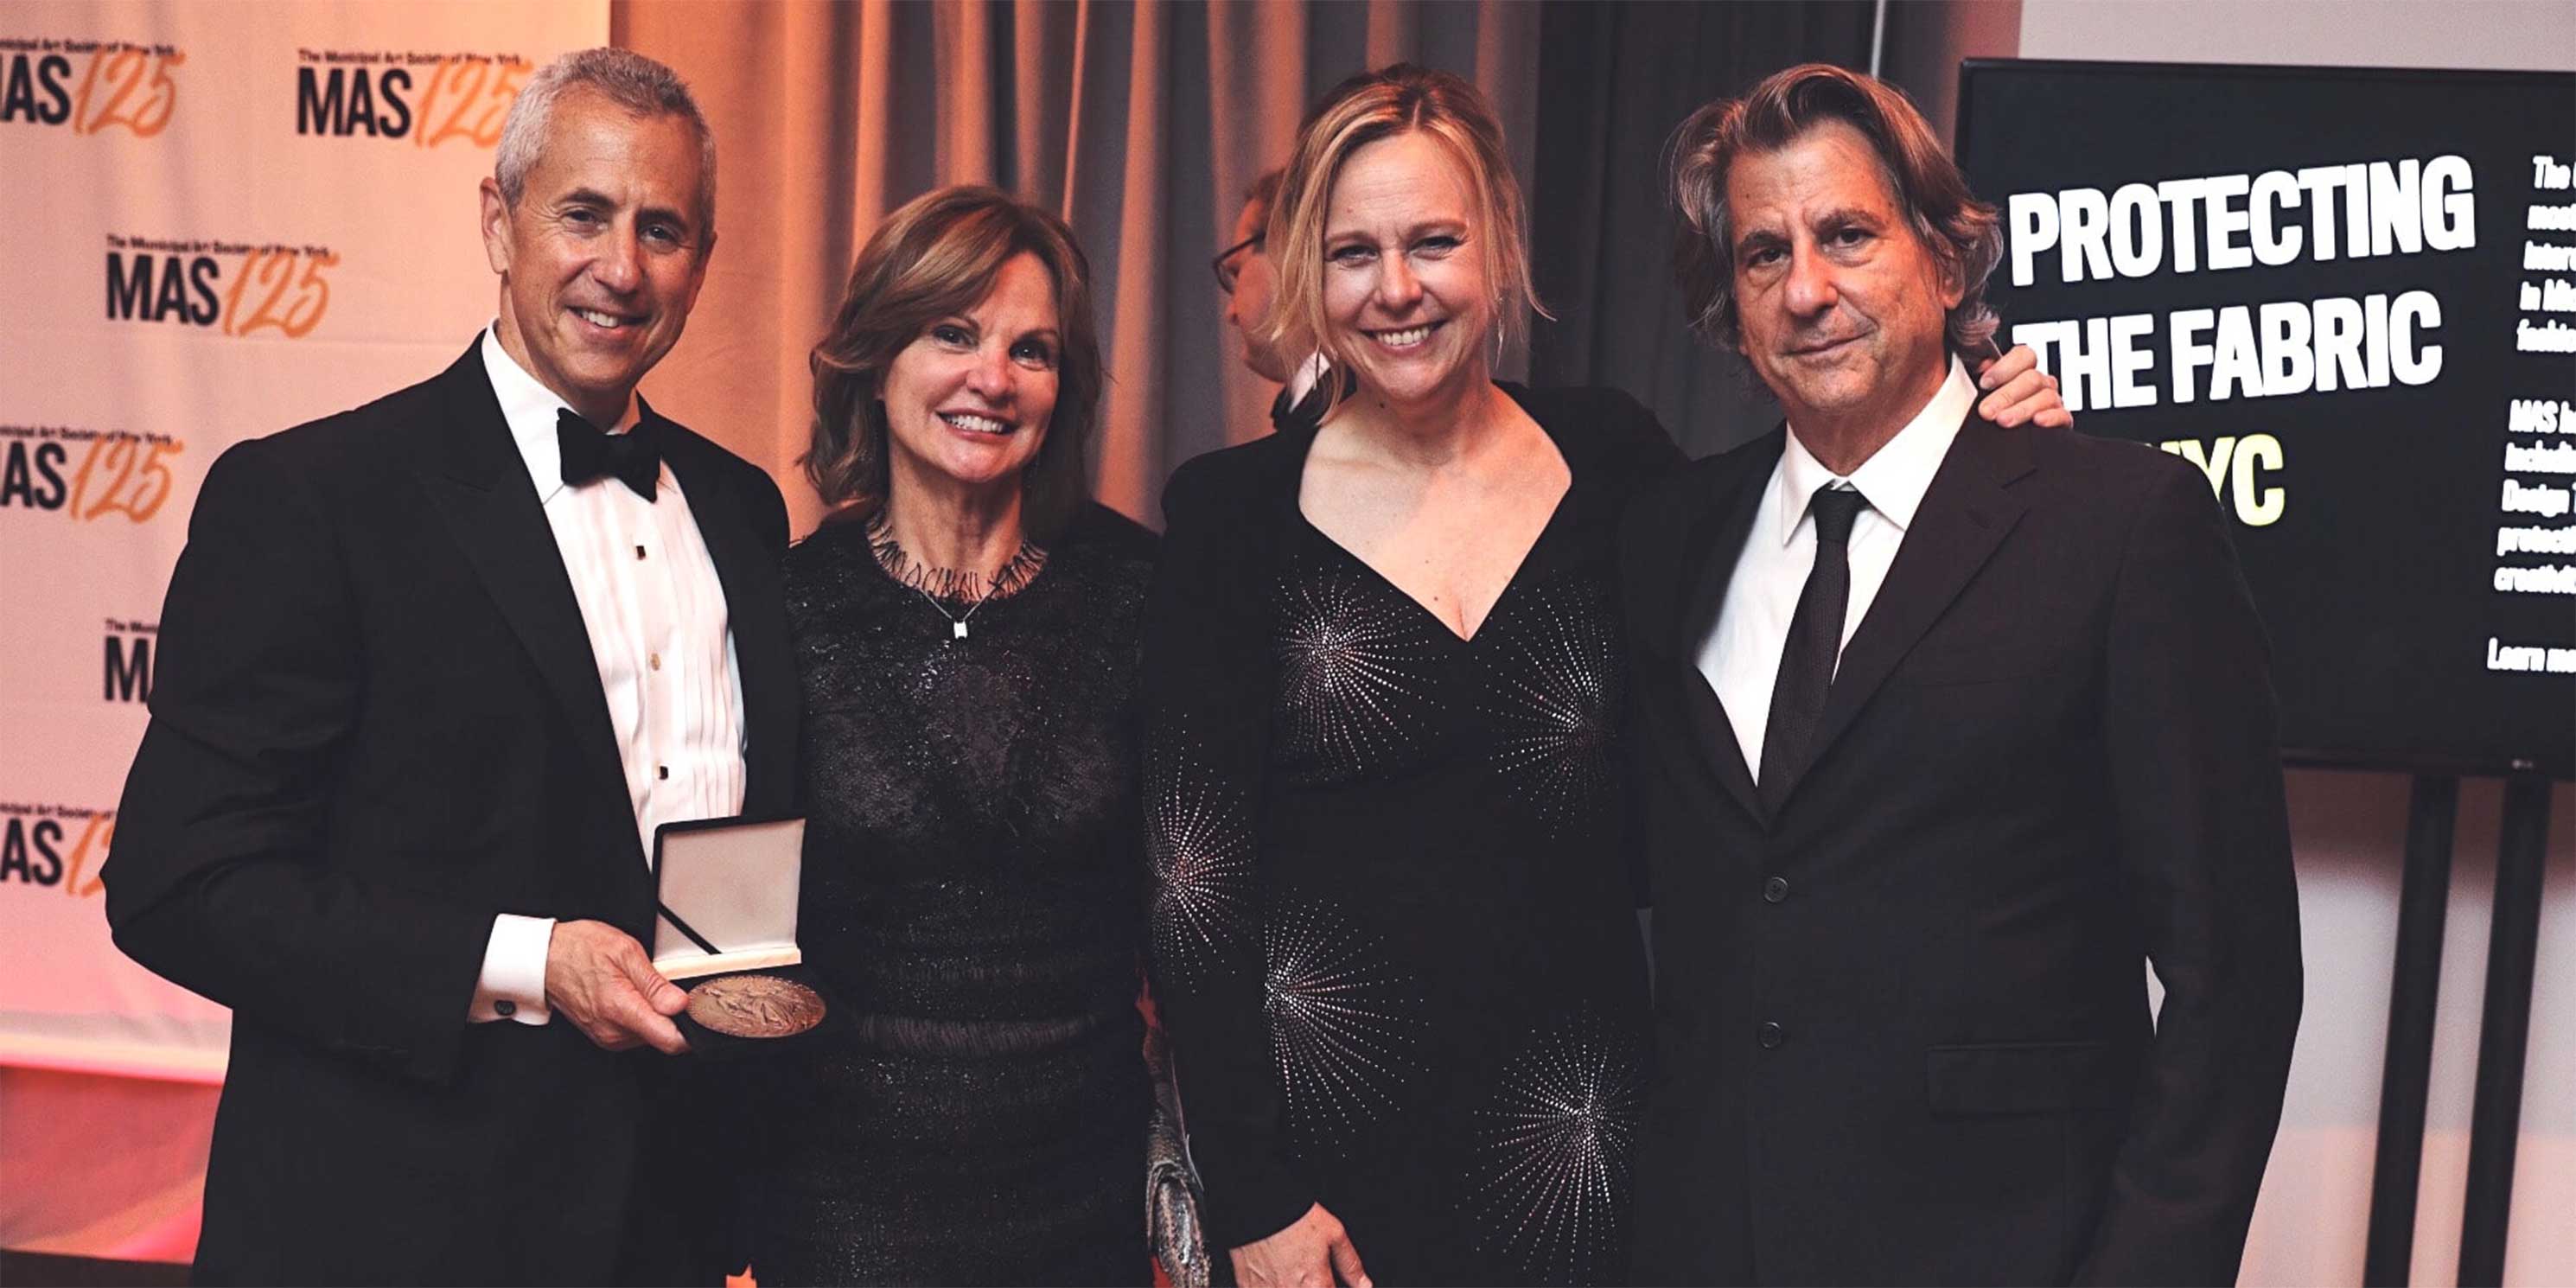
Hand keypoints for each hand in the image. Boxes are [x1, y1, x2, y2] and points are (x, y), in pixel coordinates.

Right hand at [543, 919, 690, 1053]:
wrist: (545, 959)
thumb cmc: (579, 950)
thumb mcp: (625, 952)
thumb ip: (655, 983)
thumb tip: (679, 1004)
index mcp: (621, 1009)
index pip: (670, 1040)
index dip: (692, 1030)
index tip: (699, 1014)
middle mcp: (614, 1031)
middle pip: (663, 1036)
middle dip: (671, 1013)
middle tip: (663, 985)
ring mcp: (607, 1036)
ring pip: (650, 1034)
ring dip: (654, 1013)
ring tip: (640, 986)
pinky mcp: (604, 1036)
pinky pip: (635, 1031)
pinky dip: (640, 1015)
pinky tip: (630, 995)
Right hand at [1231, 1203, 1369, 1286]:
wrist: (1258, 1205)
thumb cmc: (1293, 1216)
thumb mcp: (1333, 1233)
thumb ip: (1350, 1265)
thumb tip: (1364, 1284)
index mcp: (1315, 1284)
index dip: (1330, 1287)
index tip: (1327, 1282)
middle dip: (1313, 1286)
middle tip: (1308, 1272)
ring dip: (1290, 1285)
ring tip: (1291, 1270)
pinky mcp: (1247, 1286)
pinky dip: (1270, 1285)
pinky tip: (1274, 1273)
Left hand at [1972, 342, 2071, 427]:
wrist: (1998, 447)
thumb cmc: (1989, 415)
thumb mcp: (1979, 394)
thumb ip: (1980, 376)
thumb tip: (1983, 364)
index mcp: (2022, 371)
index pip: (2024, 356)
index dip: (2005, 367)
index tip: (1984, 383)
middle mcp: (2040, 383)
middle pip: (2032, 378)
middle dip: (2006, 395)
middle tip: (1987, 411)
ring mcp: (2052, 401)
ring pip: (2046, 396)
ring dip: (2023, 409)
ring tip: (2003, 421)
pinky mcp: (2061, 421)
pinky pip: (2063, 415)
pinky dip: (2051, 417)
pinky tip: (2037, 421)